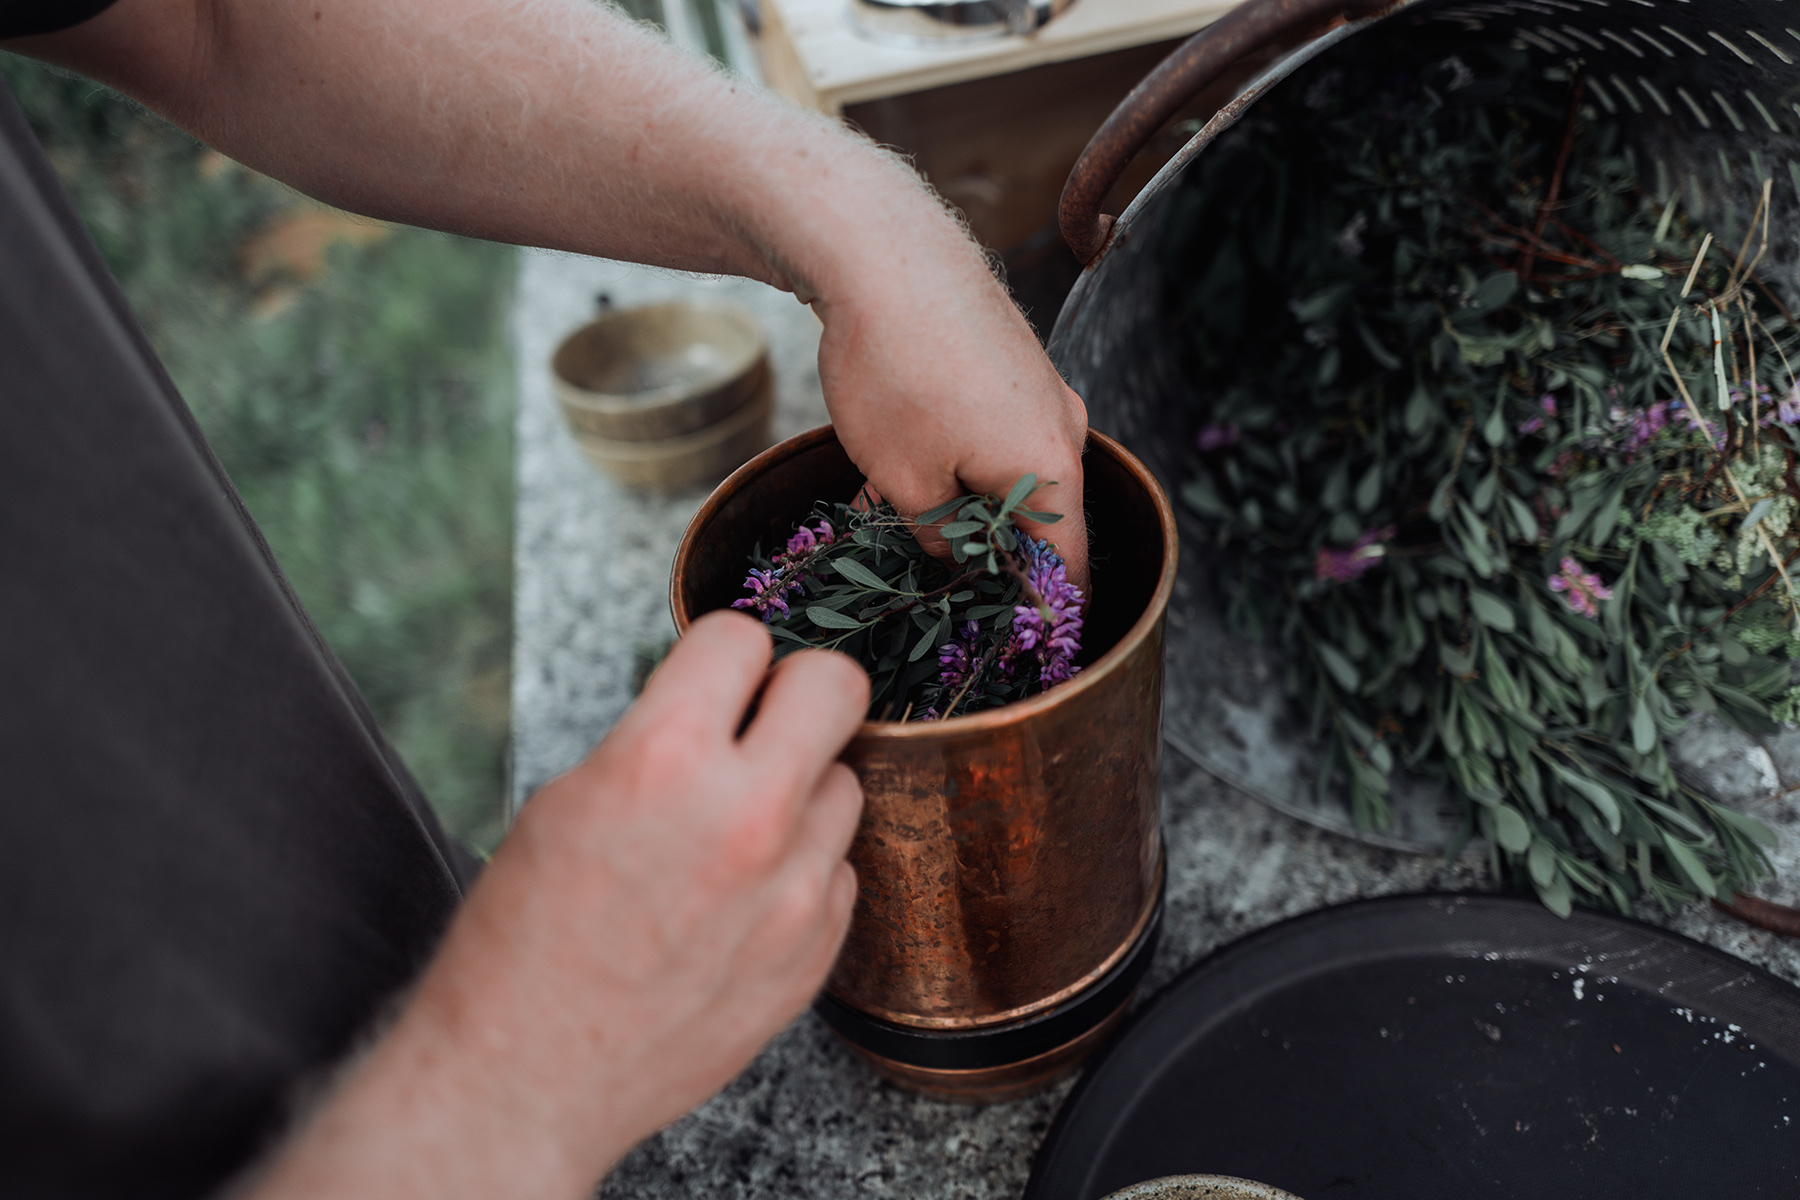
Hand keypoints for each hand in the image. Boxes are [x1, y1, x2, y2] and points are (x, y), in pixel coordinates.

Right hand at [247, 612, 868, 1199]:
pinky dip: (803, 871)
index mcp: (662, 760)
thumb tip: (721, 700)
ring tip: (738, 832)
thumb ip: (661, 738)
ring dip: (802, 792)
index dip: (722, 654)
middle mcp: (745, 816)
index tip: (716, 678)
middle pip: (838, 685)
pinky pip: (840, 870)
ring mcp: (793, 889)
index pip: (742, 637)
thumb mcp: (570, 800)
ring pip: (847, 783)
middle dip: (800, 691)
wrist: (526, 1079)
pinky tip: (742, 902)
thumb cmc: (525, 939)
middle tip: (768, 721)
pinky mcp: (816, 950)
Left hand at [814, 242, 1091, 591]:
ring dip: (963, 501)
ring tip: (894, 514)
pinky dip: (958, 457)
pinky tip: (897, 462)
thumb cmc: (895, 372)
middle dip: (989, 554)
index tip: (1017, 646)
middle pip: (1041, 519)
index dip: (1042, 614)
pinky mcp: (1013, 362)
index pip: (1066, 568)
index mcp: (1052, 472)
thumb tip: (952, 559)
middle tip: (936, 583)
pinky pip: (996, 431)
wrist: (883, 252)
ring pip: (1011, 472)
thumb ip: (936, 536)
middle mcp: (1062, 429)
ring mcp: (1041, 391)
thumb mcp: (903, 479)